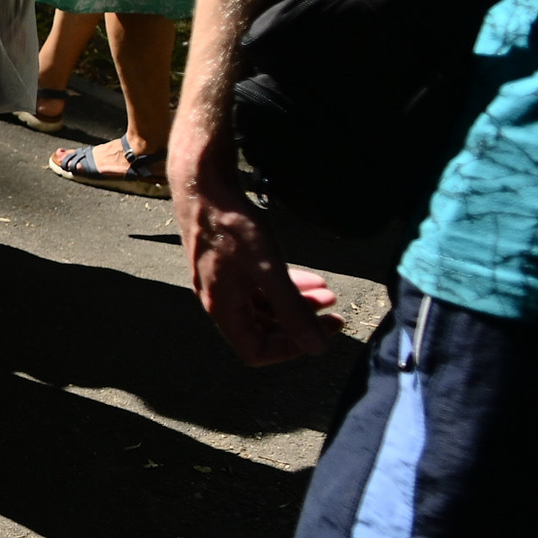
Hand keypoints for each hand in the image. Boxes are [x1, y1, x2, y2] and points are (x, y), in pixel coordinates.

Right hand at [169, 132, 341, 364]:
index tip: (321, 333)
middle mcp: (219, 300)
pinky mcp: (227, 263)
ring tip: (328, 293)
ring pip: (263, 307)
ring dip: (296, 305)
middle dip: (300, 325)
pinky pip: (258, 287)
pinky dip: (284, 287)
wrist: (203, 186)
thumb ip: (293, 311)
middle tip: (334, 316)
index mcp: (223, 308)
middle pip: (262, 330)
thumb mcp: (269, 271)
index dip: (290, 349)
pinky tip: (308, 277)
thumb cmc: (233, 228)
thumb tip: (317, 349)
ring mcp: (222, 281)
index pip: (256, 351)